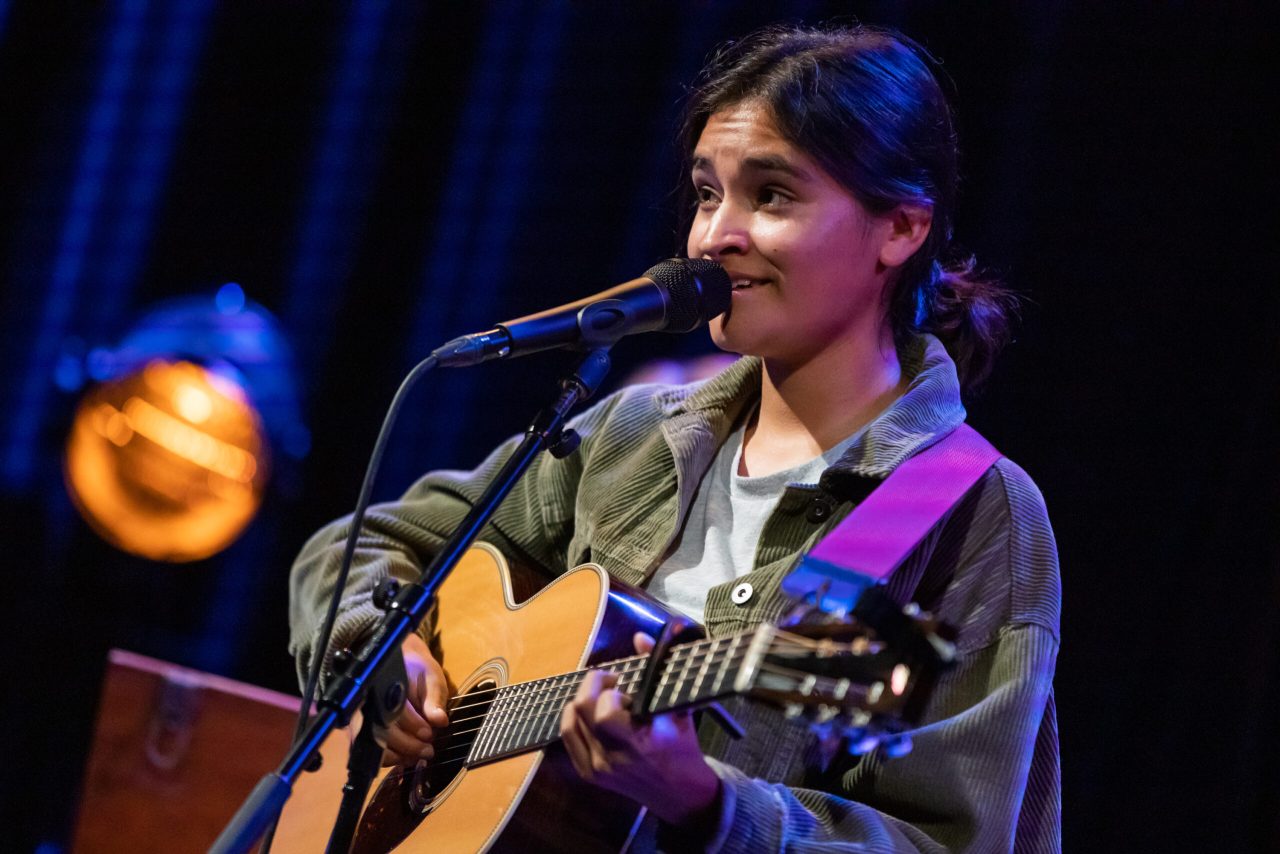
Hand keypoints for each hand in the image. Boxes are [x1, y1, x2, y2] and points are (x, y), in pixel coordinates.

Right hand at [376, 631, 449, 766]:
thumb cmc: (418, 672)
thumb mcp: (431, 678)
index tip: (429, 734)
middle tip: (428, 750)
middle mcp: (366, 704)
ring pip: (373, 745)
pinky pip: (371, 750)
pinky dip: (390, 757)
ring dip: (398, 755)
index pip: (393, 710)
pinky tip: (407, 757)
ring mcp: (361, 718)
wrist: (403, 666)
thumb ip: (434, 698)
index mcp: (382, 686)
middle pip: (381, 731)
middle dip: (407, 745)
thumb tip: (440, 720)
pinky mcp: (363, 731)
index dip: (412, 725)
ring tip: (420, 756)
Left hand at [559, 633, 721, 827]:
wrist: (680, 793)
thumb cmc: (682, 745)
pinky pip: (567, 738)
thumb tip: (639, 638)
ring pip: (569, 722)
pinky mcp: (589, 775)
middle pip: (581, 710)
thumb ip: (658, 670)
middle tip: (606, 680)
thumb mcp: (678, 708)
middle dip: (591, 685)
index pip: (605, 710)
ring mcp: (598, 767)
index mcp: (640, 741)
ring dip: (581, 701)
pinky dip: (572, 719)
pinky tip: (586, 712)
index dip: (610, 689)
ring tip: (598, 696)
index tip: (622, 682)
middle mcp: (614, 756)